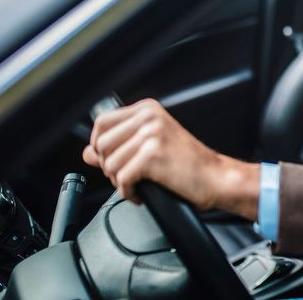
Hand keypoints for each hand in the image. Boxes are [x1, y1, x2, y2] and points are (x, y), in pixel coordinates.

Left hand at [82, 99, 259, 218]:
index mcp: (148, 110)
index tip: (111, 159)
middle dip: (109, 167)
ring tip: (139, 184)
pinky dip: (128, 193)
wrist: (216, 178)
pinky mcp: (153, 155)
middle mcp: (149, 117)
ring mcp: (152, 134)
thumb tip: (87, 153)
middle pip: (101, 144)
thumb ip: (118, 147)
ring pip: (109, 164)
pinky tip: (142, 193)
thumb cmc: (189, 164)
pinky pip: (122, 179)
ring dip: (120, 182)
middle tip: (129, 176)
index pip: (102, 123)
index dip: (99, 146)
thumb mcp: (151, 147)